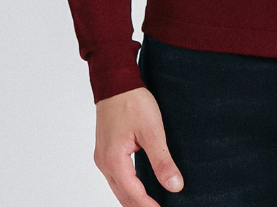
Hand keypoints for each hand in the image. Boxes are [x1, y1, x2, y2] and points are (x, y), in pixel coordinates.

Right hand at [94, 85, 183, 203]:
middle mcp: (104, 162)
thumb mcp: (153, 130)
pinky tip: (139, 189)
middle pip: (123, 196)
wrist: (116, 81)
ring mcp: (102, 157)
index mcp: (114, 160)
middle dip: (140, 206)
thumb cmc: (132, 101)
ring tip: (151, 205)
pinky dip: (127, 187)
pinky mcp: (105, 150)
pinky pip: (116, 177)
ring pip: (118, 188)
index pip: (133, 194)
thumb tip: (174, 186)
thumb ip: (162, 160)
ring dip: (133, 199)